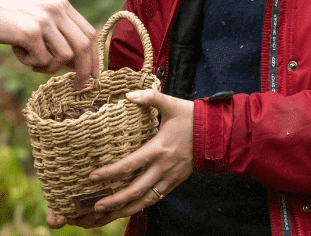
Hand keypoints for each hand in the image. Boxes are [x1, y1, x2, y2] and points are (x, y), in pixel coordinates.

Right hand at [0, 0, 97, 86]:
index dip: (95, 57)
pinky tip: (17, 52)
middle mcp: (57, 10)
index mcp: (62, 5)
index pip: (89, 33)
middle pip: (84, 46)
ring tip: (33, 62)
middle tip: (79, 87)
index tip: (95, 76)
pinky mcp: (30, 33)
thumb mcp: (39, 18)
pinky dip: (31, 63)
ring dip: (50, 67)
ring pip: (65, 56)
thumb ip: (59, 34)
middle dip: (84, 71)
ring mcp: (44, 20)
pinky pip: (42, 60)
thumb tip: (78, 63)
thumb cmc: (9, 17)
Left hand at [45, 89, 193, 229]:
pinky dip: (141, 206)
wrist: (217, 134)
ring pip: (146, 200)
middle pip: (136, 190)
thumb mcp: (171, 104)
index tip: (93, 177)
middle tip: (96, 207)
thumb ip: (150, 97)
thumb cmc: (193, 118)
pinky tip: (129, 209)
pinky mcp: (175, 182)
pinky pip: (156, 198)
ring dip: (126, 209)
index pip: (130, 165)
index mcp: (159, 149)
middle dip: (115, 200)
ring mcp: (170, 177)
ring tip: (109, 214)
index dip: (110, 173)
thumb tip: (128, 94)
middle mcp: (163, 167)